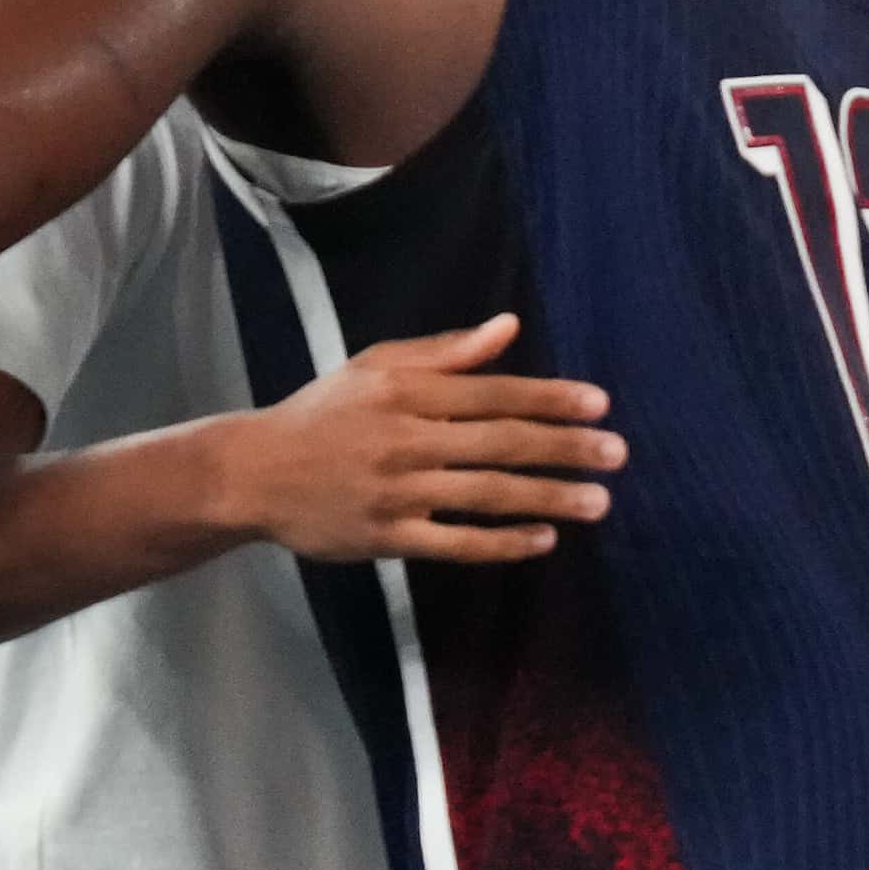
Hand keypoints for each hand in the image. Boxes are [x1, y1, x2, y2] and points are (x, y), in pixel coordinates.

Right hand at [222, 313, 622, 562]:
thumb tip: (508, 327)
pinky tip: (542, 540)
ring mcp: (397, 491)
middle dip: (564, 448)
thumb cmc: (324, 414)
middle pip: (500, 443)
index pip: (493, 393)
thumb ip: (447, 352)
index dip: (550, 398)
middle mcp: (407, 438)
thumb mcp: (377, 368)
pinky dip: (501, 542)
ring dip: (547, 498)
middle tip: (616, 454)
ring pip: (486, 495)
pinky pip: (455, 542)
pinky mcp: (386, 536)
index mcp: (407, 392)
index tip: (600, 404)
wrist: (252, 473)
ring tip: (598, 502)